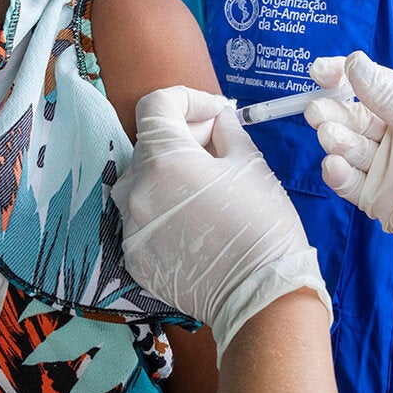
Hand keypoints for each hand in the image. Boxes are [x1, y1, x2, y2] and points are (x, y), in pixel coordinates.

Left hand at [115, 86, 330, 363]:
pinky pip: (144, 217)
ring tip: (208, 184)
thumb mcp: (251, 163)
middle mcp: (134, 191)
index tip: (216, 111)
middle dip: (185, 136)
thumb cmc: (261, 223)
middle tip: (221, 145)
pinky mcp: (135, 257)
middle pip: (150, 144)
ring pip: (142, 182)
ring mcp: (130, 228)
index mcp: (162, 161)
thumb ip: (227, 131)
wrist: (259, 294)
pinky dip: (165, 208)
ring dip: (171, 172)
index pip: (156, 105)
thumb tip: (218, 119)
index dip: (189, 98)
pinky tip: (198, 218)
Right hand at [306, 52, 392, 329]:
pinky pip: (350, 183)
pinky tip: (334, 166)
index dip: (344, 75)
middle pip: (354, 116)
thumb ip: (389, 99)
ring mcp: (386, 167)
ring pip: (349, 147)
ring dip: (336, 140)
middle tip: (318, 112)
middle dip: (333, 111)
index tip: (318, 71)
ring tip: (332, 139)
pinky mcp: (378, 199)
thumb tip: (354, 62)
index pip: (372, 83)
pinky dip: (339, 173)